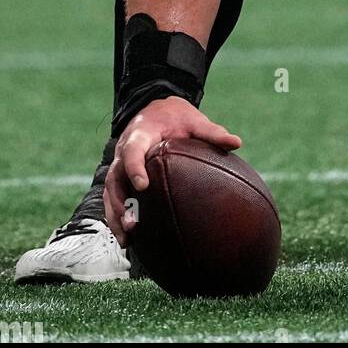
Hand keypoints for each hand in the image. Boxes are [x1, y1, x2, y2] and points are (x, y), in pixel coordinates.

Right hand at [104, 97, 241, 243]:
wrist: (155, 109)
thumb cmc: (175, 116)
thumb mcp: (193, 120)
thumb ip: (212, 132)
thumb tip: (237, 143)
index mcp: (140, 134)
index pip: (133, 151)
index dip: (135, 168)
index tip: (143, 186)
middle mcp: (124, 151)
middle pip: (115, 178)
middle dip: (121, 202)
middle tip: (133, 223)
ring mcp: (119, 165)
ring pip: (110, 192)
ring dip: (116, 216)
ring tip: (127, 239)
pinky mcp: (120, 177)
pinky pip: (113, 198)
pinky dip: (117, 218)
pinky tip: (127, 239)